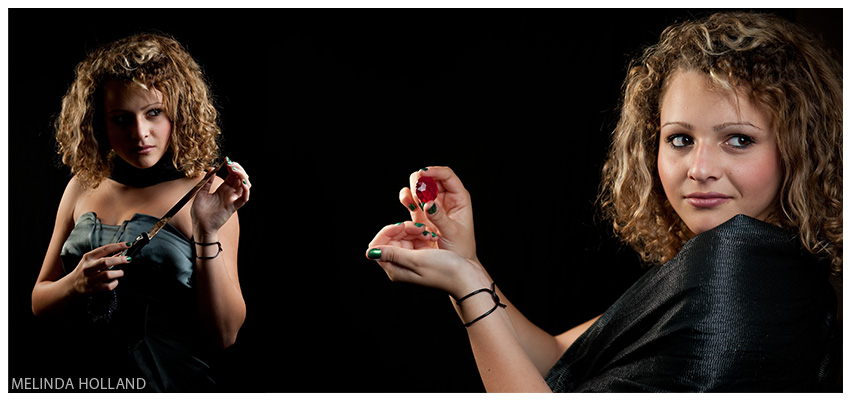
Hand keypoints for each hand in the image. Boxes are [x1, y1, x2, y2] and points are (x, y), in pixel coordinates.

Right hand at [68, 242, 129, 294]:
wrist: (71, 285)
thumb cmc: (83, 270)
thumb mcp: (91, 260)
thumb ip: (105, 256)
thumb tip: (121, 252)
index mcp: (88, 257)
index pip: (105, 249)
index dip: (118, 246)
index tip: (128, 245)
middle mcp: (88, 267)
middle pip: (106, 262)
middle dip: (119, 260)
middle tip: (128, 259)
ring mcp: (90, 279)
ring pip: (107, 275)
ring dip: (118, 273)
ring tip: (120, 272)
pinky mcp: (93, 289)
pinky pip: (108, 286)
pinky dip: (114, 283)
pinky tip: (115, 281)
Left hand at [191, 158, 250, 236]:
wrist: (199, 225)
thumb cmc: (200, 212)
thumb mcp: (201, 192)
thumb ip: (207, 181)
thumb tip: (211, 168)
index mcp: (223, 189)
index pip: (233, 175)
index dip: (232, 167)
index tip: (227, 160)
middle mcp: (230, 193)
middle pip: (240, 178)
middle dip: (238, 169)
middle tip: (231, 163)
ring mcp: (232, 199)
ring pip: (245, 186)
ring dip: (243, 176)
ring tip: (235, 170)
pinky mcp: (233, 207)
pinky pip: (244, 198)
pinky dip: (246, 190)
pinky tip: (242, 183)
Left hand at [366, 221, 488, 298]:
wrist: (468, 278)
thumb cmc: (445, 271)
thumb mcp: (417, 260)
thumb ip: (393, 254)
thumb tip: (370, 252)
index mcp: (395, 270)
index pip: (378, 246)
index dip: (387, 232)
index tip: (402, 224)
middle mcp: (400, 267)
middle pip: (391, 240)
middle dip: (403, 229)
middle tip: (420, 227)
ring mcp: (411, 262)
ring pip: (404, 238)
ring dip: (414, 230)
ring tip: (428, 233)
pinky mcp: (422, 258)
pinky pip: (415, 241)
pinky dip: (422, 235)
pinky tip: (431, 236)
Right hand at [400, 166, 476, 261]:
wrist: (453, 265)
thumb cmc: (461, 248)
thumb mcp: (452, 233)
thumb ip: (440, 218)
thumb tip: (428, 203)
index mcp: (459, 198)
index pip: (447, 175)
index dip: (434, 171)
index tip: (422, 173)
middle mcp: (446, 197)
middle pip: (430, 177)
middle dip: (421, 181)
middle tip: (417, 192)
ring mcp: (432, 204)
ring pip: (419, 186)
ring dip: (413, 190)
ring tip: (414, 204)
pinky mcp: (420, 213)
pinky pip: (411, 199)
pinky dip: (406, 198)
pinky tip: (408, 204)